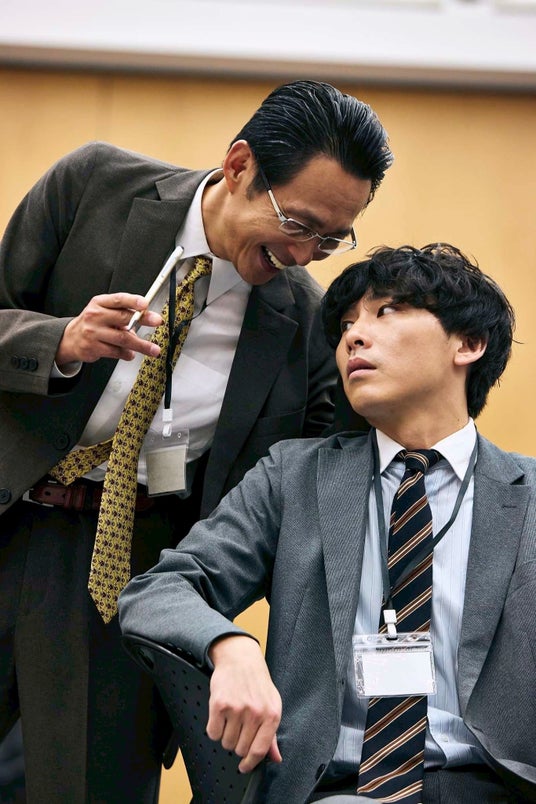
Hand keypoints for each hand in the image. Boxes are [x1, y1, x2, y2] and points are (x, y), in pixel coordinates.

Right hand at [56, 293, 162, 365]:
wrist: (71, 338)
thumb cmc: (94, 323)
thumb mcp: (104, 311)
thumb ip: (122, 312)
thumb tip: (146, 317)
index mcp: (99, 303)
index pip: (118, 299)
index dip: (132, 301)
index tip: (145, 304)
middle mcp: (95, 316)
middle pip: (123, 318)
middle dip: (143, 320)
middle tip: (157, 321)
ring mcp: (93, 332)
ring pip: (123, 338)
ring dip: (141, 345)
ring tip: (153, 349)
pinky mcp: (94, 348)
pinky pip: (116, 352)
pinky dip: (127, 353)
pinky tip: (131, 353)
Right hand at [207, 635, 282, 772]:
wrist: (240, 658)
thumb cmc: (257, 682)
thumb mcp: (271, 705)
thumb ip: (272, 734)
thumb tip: (275, 758)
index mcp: (271, 714)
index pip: (260, 750)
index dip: (250, 763)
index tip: (244, 767)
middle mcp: (255, 713)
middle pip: (240, 749)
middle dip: (237, 744)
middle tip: (238, 728)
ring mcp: (237, 709)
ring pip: (226, 743)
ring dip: (226, 736)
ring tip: (230, 719)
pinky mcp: (219, 705)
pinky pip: (213, 733)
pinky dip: (214, 729)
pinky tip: (220, 716)